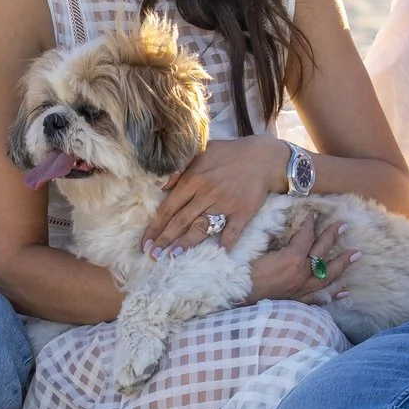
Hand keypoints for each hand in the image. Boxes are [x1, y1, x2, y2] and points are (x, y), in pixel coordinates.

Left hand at [145, 135, 291, 254]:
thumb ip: (180, 166)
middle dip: (164, 240)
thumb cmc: (229, 154)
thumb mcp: (201, 151)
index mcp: (193, 180)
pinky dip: (226, 244)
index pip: (168, 208)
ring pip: (201, 228)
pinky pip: (232, 232)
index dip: (155, 227)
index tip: (145, 242)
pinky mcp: (242, 212)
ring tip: (173, 257)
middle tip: (153, 255)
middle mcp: (205, 194)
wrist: (263, 157)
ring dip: (186, 244)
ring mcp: (224, 204)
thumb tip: (161, 185)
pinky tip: (219, 255)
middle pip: (180, 221)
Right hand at [247, 218, 351, 304]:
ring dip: (342, 264)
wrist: (237, 300)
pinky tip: (344, 293)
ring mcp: (301, 288)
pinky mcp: (297, 300)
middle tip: (344, 226)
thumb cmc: (243, 273)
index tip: (313, 214)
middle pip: (321, 252)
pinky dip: (332, 296)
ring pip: (327, 275)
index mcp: (292, 258)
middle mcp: (302, 273)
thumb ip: (270, 239)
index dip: (309, 223)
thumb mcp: (256, 250)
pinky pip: (318, 298)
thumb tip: (278, 228)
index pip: (305, 236)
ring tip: (356, 254)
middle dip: (332, 236)